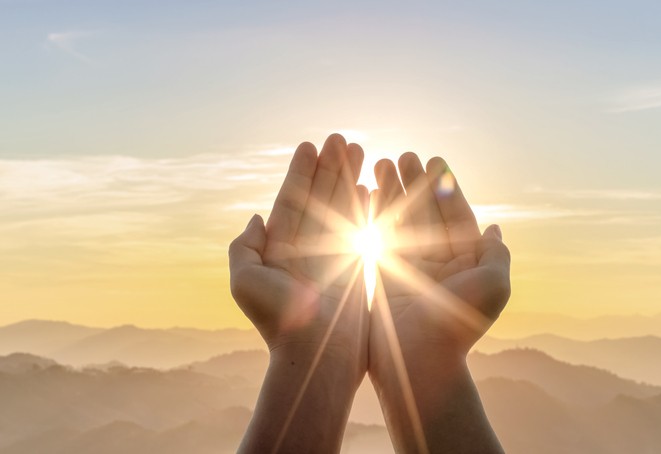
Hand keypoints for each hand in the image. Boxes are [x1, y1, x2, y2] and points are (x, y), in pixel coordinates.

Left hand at [229, 134, 368, 452]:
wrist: (317, 355)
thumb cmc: (279, 322)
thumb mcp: (245, 282)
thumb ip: (244, 247)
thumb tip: (256, 217)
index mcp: (279, 250)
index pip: (291, 201)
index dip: (300, 172)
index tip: (311, 145)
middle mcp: (305, 250)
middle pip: (318, 197)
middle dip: (328, 168)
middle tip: (340, 138)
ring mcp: (331, 257)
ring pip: (341, 208)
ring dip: (348, 178)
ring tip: (358, 150)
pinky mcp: (354, 268)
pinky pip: (359, 229)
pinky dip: (363, 207)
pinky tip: (369, 187)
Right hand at [369, 152, 509, 452]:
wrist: (418, 361)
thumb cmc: (458, 324)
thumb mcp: (493, 285)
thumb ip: (496, 254)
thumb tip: (494, 229)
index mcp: (464, 261)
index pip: (455, 215)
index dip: (444, 187)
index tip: (433, 159)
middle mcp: (437, 262)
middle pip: (425, 212)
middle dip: (414, 183)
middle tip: (403, 156)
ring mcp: (409, 268)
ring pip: (400, 220)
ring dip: (392, 192)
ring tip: (380, 162)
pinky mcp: (383, 275)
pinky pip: (379, 237)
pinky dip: (374, 214)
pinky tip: (367, 191)